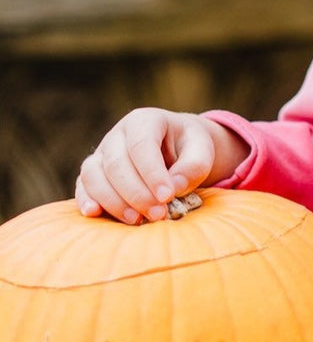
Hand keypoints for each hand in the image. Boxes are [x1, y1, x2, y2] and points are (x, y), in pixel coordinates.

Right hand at [75, 108, 246, 223]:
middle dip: (136, 193)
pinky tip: (95, 214)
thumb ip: (193, 167)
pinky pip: (82, 185)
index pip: (142, 145)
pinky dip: (85, 199)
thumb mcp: (201, 151)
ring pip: (94, 175)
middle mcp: (118, 135)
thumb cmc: (189, 148)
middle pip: (116, 163)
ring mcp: (102, 153)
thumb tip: (173, 188)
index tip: (167, 196)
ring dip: (113, 200)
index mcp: (144, 121)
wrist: (176, 148)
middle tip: (158, 214)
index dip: (152, 173)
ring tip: (136, 220)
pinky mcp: (94, 173)